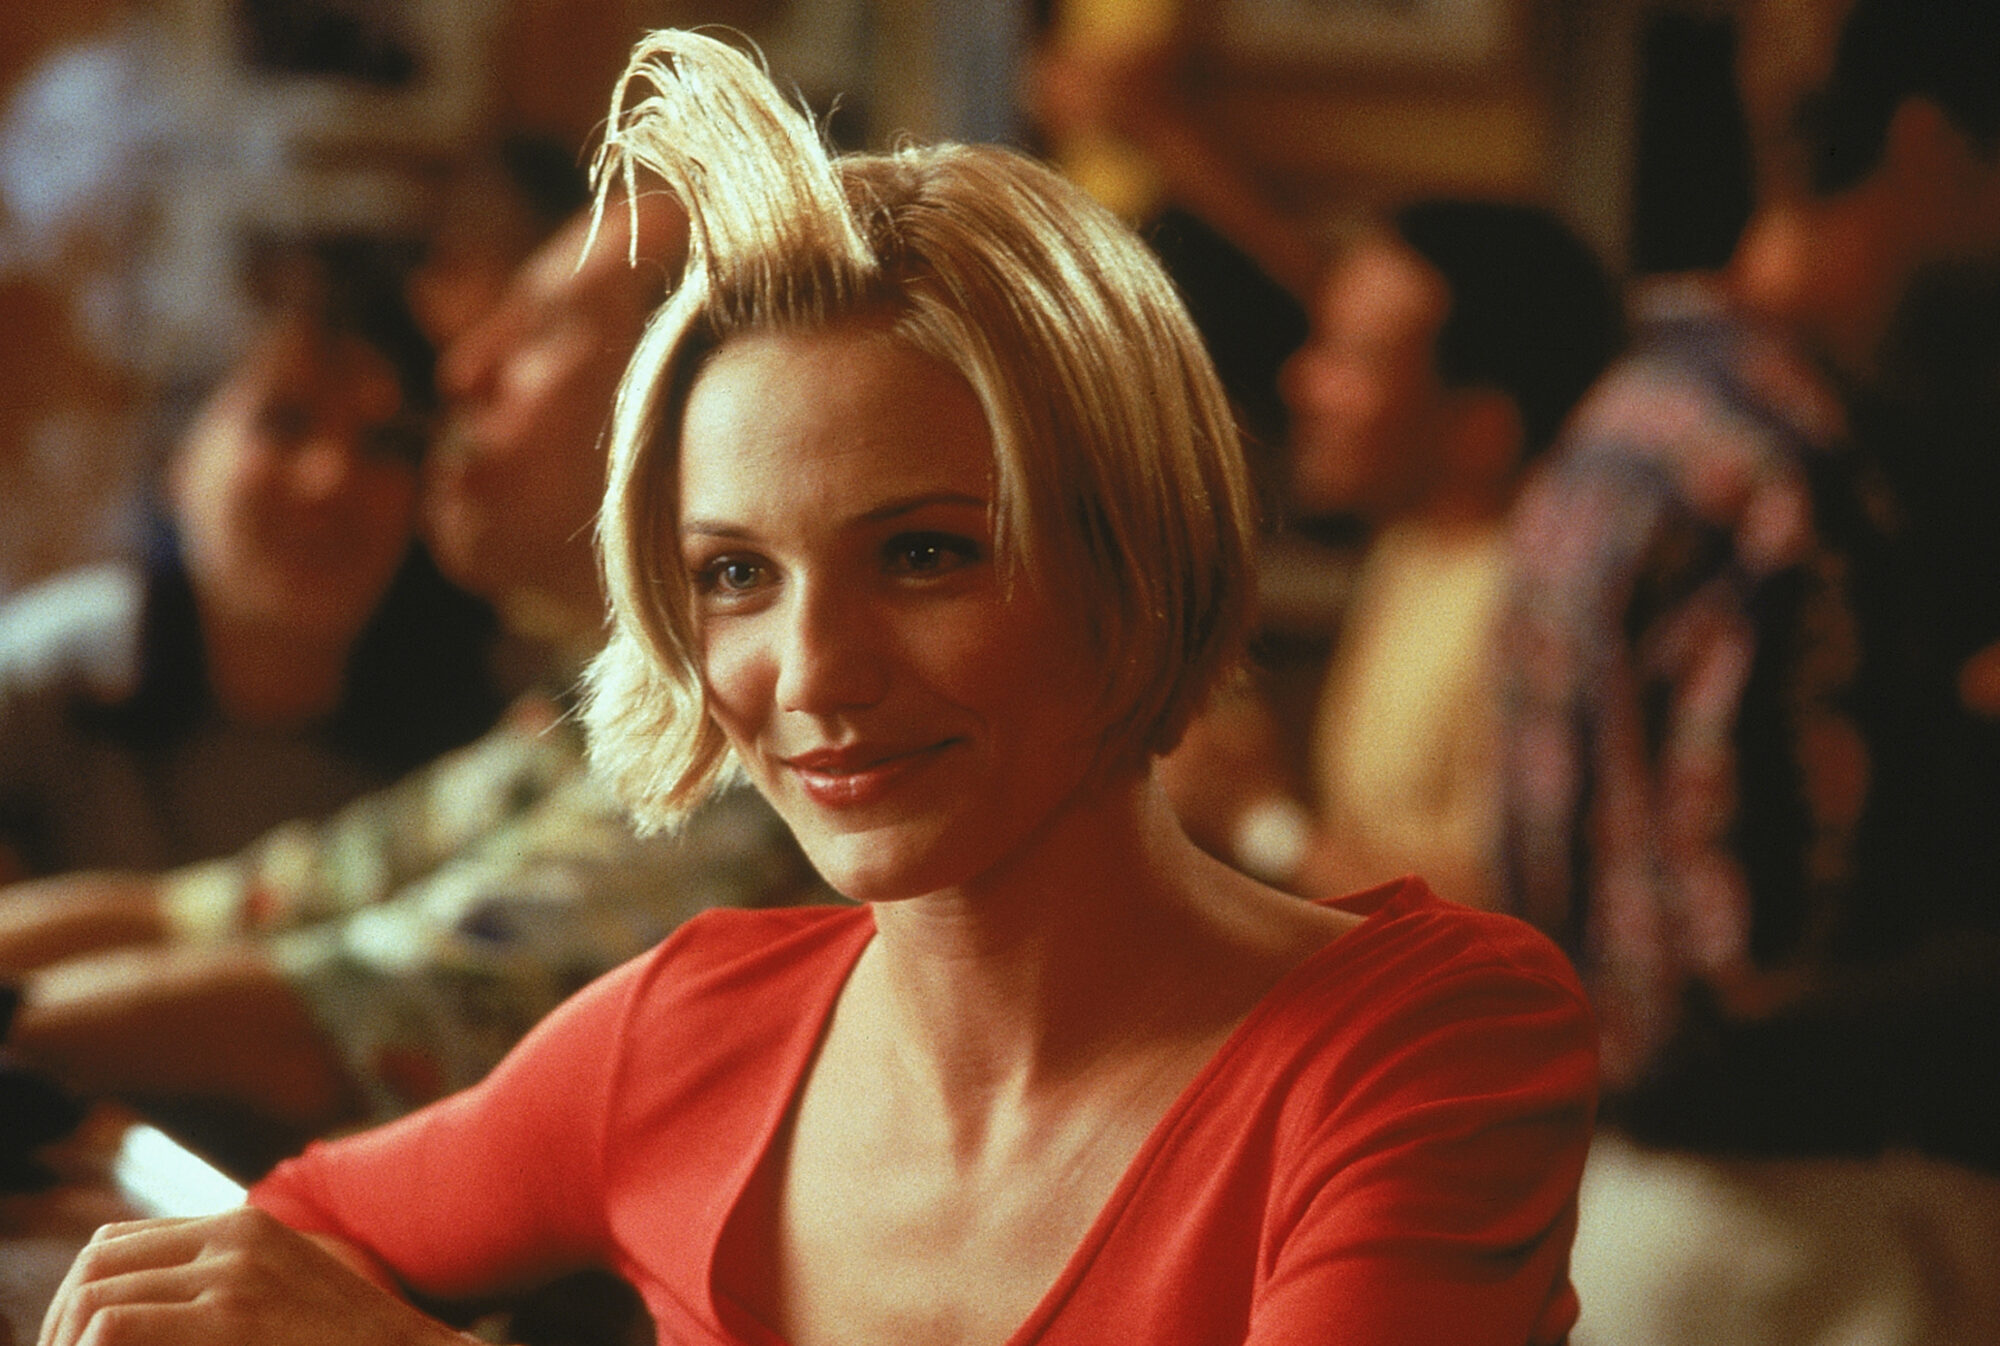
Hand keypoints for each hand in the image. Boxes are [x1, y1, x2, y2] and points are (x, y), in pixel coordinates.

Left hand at [39, 1207, 466, 1345]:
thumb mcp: (284, 1298)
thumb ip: (225, 1289)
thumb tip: (132, 1321)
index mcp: (245, 1229)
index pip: (117, 1244)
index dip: (76, 1301)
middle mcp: (235, 1238)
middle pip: (96, 1265)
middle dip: (59, 1326)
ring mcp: (234, 1275)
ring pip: (94, 1296)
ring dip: (69, 1344)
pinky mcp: (232, 1318)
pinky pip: (116, 1328)